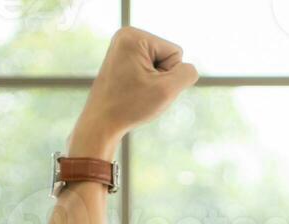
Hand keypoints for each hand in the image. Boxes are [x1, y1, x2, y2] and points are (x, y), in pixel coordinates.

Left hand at [71, 27, 198, 156]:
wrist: (100, 124)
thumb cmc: (130, 107)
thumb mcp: (167, 90)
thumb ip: (187, 73)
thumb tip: (188, 68)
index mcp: (134, 36)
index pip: (175, 53)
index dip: (168, 76)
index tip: (144, 87)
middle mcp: (126, 35)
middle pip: (167, 56)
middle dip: (160, 78)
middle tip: (138, 91)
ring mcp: (122, 47)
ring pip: (159, 64)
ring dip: (154, 82)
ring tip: (134, 92)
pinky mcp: (121, 59)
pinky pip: (149, 69)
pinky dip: (146, 83)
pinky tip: (131, 91)